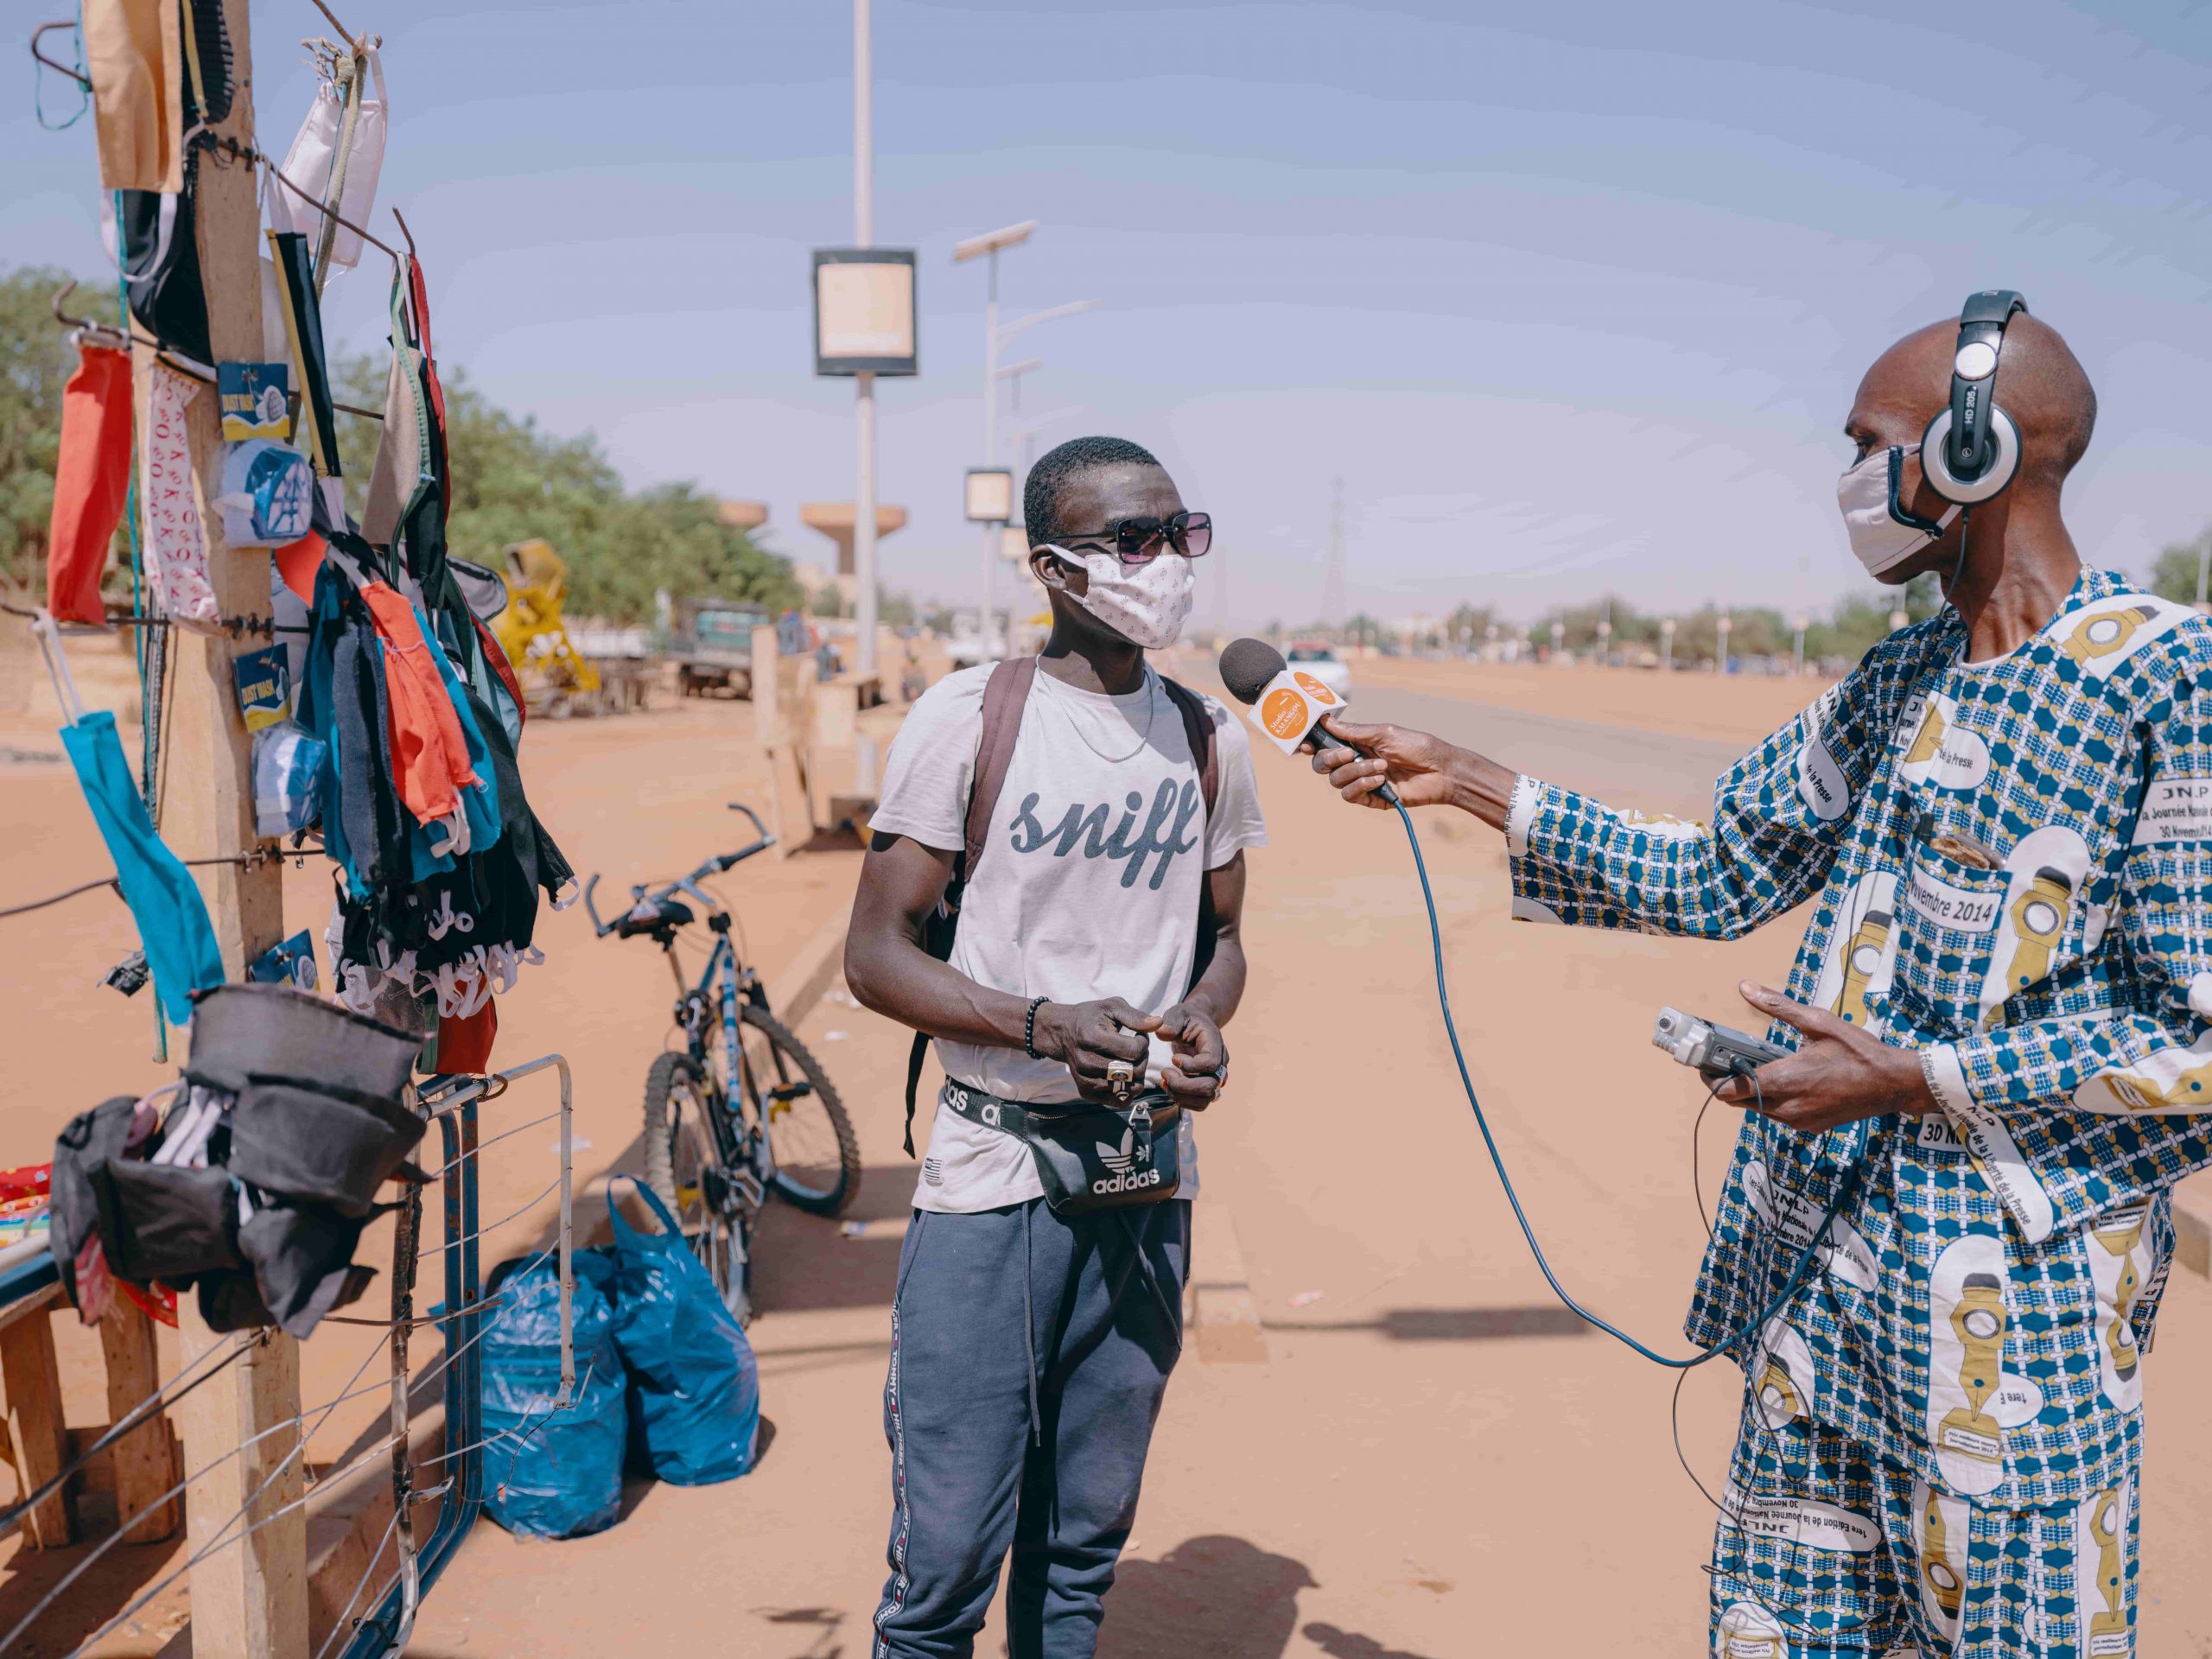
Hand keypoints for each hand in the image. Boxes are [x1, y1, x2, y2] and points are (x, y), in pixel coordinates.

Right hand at [1033, 997, 1157, 1102]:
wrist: (1063, 1032)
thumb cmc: (1091, 1017)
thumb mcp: (1112, 1007)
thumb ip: (1136, 1016)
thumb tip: (1158, 1023)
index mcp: (1092, 1037)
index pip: (1133, 1051)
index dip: (1144, 1042)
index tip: (1139, 1036)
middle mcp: (1086, 1061)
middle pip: (1133, 1071)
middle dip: (1143, 1059)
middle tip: (1137, 1049)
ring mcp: (1085, 1079)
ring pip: (1129, 1088)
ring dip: (1138, 1075)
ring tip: (1131, 1061)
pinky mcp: (1086, 1092)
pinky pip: (1119, 1101)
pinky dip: (1129, 1090)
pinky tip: (1126, 1076)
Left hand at [1152, 1002, 1226, 1111]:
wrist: (1196, 1025)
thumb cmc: (1186, 1018)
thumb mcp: (1177, 1013)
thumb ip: (1170, 1022)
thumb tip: (1162, 1032)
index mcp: (1215, 1044)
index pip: (1211, 1063)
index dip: (1191, 1066)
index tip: (1173, 1058)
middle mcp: (1220, 1063)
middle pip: (1209, 1086)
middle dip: (1182, 1085)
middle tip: (1164, 1072)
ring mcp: (1215, 1076)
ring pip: (1205, 1099)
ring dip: (1181, 1095)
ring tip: (1165, 1081)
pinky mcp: (1206, 1085)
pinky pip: (1200, 1103)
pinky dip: (1182, 1100)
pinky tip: (1169, 1086)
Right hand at [1309, 716, 1459, 809]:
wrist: (1442, 771)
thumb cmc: (1418, 746)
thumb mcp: (1385, 733)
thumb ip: (1354, 732)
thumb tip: (1326, 722)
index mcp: (1357, 743)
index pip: (1325, 745)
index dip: (1311, 744)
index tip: (1304, 743)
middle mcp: (1356, 762)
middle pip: (1323, 765)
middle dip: (1330, 759)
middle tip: (1349, 754)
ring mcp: (1362, 781)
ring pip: (1336, 781)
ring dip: (1356, 772)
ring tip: (1381, 767)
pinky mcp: (1371, 799)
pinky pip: (1350, 796)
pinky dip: (1362, 786)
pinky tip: (1380, 780)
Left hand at [1712, 981, 1939, 1132]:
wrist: (1894, 1083)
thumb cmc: (1859, 1051)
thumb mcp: (1817, 1021)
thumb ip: (1777, 1006)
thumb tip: (1746, 988)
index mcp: (1785, 1080)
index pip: (1728, 1091)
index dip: (1712, 1079)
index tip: (1707, 1063)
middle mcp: (1787, 1106)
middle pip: (1738, 1102)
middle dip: (1729, 1082)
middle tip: (1729, 1061)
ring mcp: (1799, 1121)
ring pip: (1759, 1109)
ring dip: (1751, 1091)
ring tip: (1759, 1066)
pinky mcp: (1810, 1127)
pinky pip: (1779, 1115)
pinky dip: (1773, 1100)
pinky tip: (1785, 1080)